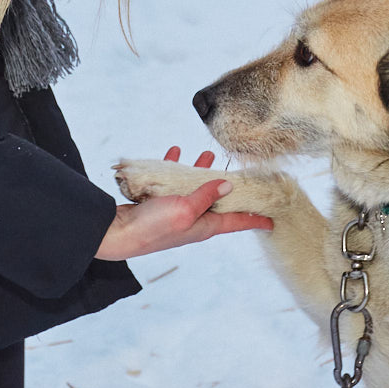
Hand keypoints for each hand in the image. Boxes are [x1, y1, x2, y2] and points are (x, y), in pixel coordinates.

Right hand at [95, 147, 272, 261]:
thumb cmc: (152, 227)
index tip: (272, 220)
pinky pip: (170, 183)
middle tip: (241, 173)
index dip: (254, 219)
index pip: (235, 222)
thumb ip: (206, 196)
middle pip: (216, 202)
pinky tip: (173, 152)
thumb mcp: (185, 210)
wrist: (116, 234)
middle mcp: (191, 220)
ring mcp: (174, 212)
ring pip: (193, 189)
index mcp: (203, 226)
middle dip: (229, 188)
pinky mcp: (156, 204)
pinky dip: (173, 167)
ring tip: (207, 154)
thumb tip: (228, 185)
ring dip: (200, 172)